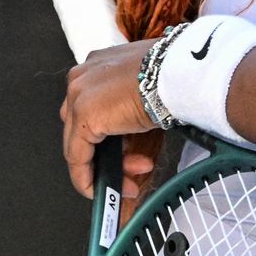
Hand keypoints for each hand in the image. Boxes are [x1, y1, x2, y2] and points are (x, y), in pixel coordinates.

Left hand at [61, 41, 159, 199]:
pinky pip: (77, 156)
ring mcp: (78, 96)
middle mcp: (82, 78)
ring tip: (131, 181)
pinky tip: (101, 189)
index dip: (109, 139)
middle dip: (111, 156)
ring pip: (80, 144)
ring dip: (107, 168)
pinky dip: (86, 176)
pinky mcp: (82, 115)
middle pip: (84, 129)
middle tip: (133, 171)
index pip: (92, 110)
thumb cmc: (173, 76)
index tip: (124, 155)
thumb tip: (130, 133)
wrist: (178, 74)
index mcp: (98, 66)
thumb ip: (130, 108)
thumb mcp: (147, 91)